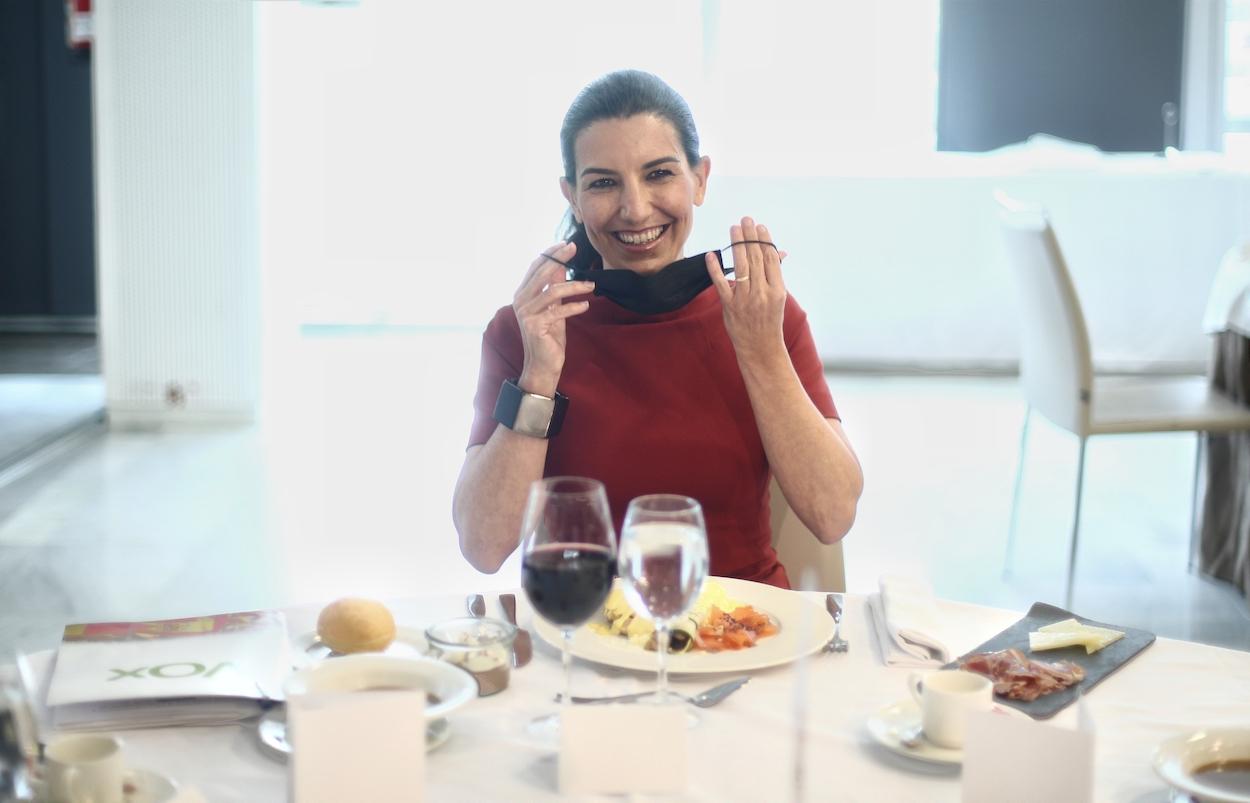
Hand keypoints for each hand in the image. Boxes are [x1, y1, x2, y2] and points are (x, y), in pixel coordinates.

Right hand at [513, 242, 593, 395]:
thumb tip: (561, 267)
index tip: (566, 244)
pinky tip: (586, 305)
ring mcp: (526, 313)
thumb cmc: (549, 336)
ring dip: (575, 286)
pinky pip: (558, 311)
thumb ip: (554, 288)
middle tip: (575, 248)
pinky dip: (574, 307)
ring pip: (552, 292)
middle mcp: (520, 301)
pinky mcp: (535, 326)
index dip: (550, 254)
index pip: (535, 267)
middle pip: (541, 274)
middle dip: (559, 259)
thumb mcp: (554, 308)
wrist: (543, 364)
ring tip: (591, 286)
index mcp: (523, 294)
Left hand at [706, 217, 786, 363]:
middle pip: (755, 258)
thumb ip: (775, 275)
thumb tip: (779, 252)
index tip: (759, 226)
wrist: (761, 349)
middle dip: (750, 236)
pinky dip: (715, 268)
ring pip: (740, 266)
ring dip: (736, 244)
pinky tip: (711, 254)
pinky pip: (721, 283)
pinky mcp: (729, 306)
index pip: (770, 259)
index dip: (764, 240)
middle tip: (745, 219)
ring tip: (734, 228)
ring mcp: (745, 299)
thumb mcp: (779, 298)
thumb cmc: (770, 321)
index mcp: (777, 290)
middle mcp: (762, 293)